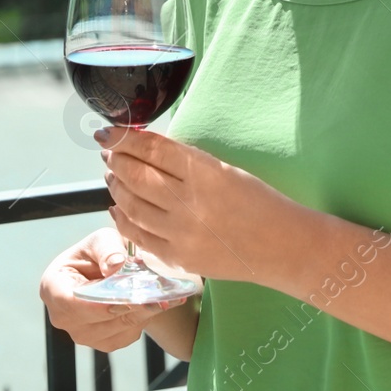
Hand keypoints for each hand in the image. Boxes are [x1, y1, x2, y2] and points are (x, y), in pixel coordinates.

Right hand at [38, 227, 189, 353]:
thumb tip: (116, 265)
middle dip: (127, 305)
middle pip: (96, 319)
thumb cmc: (99, 252)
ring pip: (116, 329)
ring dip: (139, 313)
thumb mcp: (102, 240)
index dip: (97, 302)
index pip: (69, 301)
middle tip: (155, 295)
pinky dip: (141, 320)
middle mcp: (62, 316)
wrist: (110, 270)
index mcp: (53, 286)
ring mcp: (81, 334)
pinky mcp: (102, 343)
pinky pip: (126, 336)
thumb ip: (107, 249)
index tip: (125, 295)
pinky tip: (149, 303)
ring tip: (158, 295)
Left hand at [98, 125, 307, 285]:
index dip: (124, 138)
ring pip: (130, 205)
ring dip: (116, 187)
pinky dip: (122, 219)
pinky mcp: (177, 258)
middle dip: (115, 159)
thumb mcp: (224, 169)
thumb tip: (146, 149)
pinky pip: (138, 236)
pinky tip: (118, 208)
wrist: (281, 245)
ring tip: (113, 175)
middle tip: (109, 151)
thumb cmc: (258, 202)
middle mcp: (188, 202)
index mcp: (204, 172)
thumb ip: (185, 161)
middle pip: (134, 175)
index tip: (109, 131)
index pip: (152, 149)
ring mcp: (180, 233)